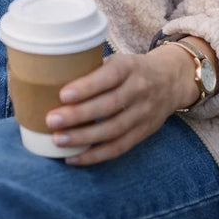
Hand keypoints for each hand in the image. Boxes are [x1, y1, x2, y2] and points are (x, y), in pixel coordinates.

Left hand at [45, 47, 199, 165]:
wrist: (170, 80)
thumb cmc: (130, 69)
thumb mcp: (117, 60)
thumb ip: (92, 69)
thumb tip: (48, 79)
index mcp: (129, 67)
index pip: (108, 76)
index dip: (86, 87)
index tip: (63, 94)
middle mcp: (139, 90)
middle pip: (108, 106)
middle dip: (78, 115)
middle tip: (51, 120)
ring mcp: (143, 114)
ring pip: (113, 130)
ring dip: (84, 138)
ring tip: (58, 140)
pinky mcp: (143, 133)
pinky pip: (118, 148)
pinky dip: (95, 156)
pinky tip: (73, 158)